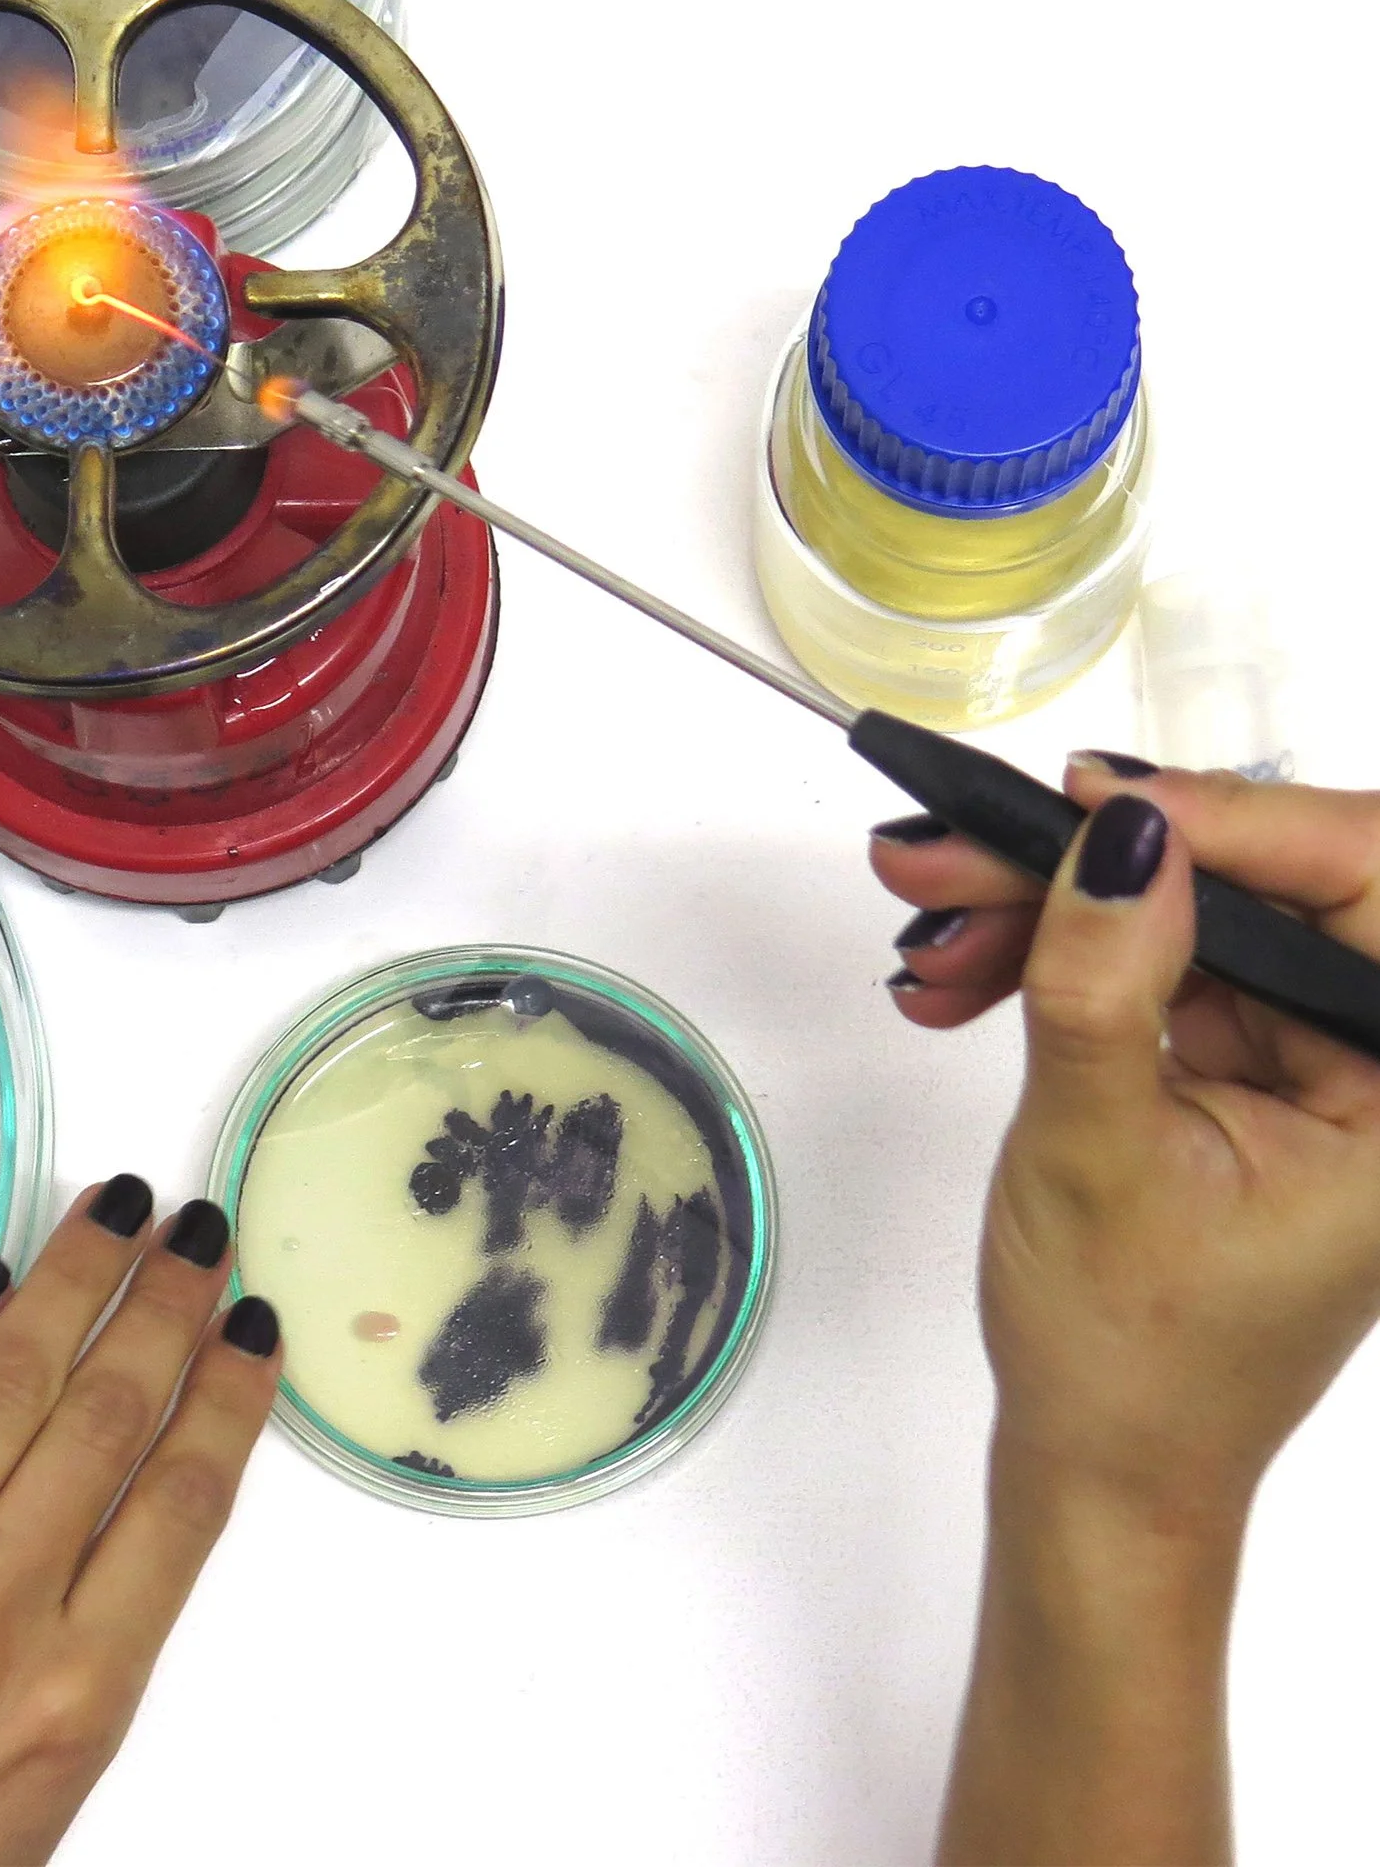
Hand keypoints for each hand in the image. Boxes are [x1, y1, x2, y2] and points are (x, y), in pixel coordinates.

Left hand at [0, 1177, 281, 1866]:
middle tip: (198, 1228)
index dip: (227, 1396)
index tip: (253, 1323)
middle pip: (101, 1421)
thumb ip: (93, 1637)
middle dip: (161, 1307)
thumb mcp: (49, 1783)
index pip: (181, 1502)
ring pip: (2, 1392)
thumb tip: (136, 1481)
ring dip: (69, 1284)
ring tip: (116, 1211)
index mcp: (76, 1696)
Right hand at [871, 760, 1379, 1864]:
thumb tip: (1121, 833)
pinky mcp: (1240, 1066)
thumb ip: (1107, 981)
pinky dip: (1050, 958)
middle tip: (947, 853)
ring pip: (1183, 915)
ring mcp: (1310, 1063)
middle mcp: (1378, 1065)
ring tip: (927, 935)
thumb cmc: (1129, 1350)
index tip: (1095, 802)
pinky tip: (957, 977)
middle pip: (1254, 890)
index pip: (1366, 886)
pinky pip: (1149, 965)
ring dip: (1044, 910)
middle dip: (1089, 865)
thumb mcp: (1100, 1150)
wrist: (1097, 1460)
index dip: (1236, 824)